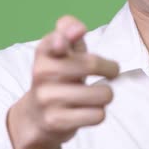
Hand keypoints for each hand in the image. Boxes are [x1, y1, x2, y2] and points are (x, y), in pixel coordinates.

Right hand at [7, 15, 119, 148]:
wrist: (36, 116)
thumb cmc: (59, 76)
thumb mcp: (62, 51)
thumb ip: (70, 30)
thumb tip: (78, 28)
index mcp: (45, 52)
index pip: (52, 40)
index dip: (62, 38)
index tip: (64, 42)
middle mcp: (41, 73)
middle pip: (90, 64)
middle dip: (110, 69)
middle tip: (111, 72)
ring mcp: (47, 98)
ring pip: (101, 94)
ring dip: (106, 94)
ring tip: (96, 95)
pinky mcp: (56, 121)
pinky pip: (97, 115)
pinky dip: (98, 113)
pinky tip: (88, 111)